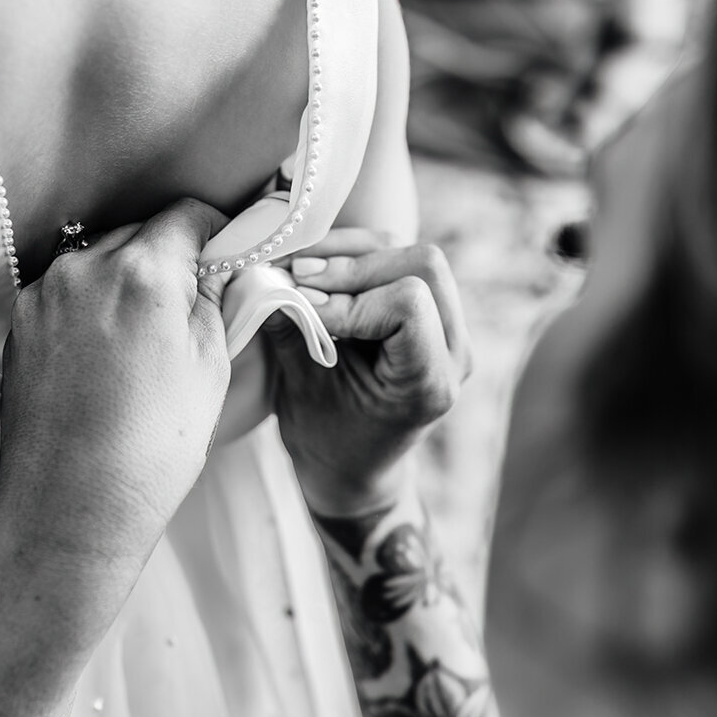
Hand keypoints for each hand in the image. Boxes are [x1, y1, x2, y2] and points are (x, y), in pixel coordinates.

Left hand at [0, 198, 229, 651]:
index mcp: (142, 272)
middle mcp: (84, 268)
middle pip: (140, 233)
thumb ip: (216, 302)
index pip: (186, 215)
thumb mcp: (211, 368)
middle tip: (192, 303)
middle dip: (169, 257)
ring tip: (144, 336)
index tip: (226, 254)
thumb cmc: (151, 449)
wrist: (71, 509)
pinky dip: (90, 306)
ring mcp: (43, 295)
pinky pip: (65, 293)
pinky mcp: (18, 325)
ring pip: (98, 260)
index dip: (214, 232)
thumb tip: (218, 273)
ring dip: (126, 279)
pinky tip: (106, 355)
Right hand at [266, 230, 470, 516]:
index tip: (303, 307)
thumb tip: (264, 277)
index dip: (350, 298)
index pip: (408, 303)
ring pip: (408, 250)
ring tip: (298, 271)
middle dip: (352, 264)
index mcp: (429, 382)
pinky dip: (352, 254)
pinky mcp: (429, 308)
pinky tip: (315, 271)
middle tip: (297, 279)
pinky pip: (397, 257)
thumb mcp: (303, 393)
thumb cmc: (327, 442)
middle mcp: (452, 349)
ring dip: (349, 253)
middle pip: (422, 263)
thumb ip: (292, 334)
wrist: (354, 465)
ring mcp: (447, 326)